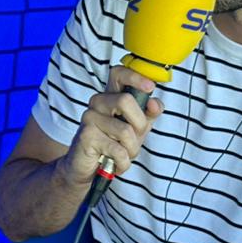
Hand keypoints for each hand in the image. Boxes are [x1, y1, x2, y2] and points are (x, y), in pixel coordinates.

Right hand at [60, 66, 161, 183]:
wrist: (87, 169)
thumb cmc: (113, 145)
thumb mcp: (137, 129)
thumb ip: (148, 114)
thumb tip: (155, 103)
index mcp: (111, 96)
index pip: (118, 73)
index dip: (135, 76)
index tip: (149, 87)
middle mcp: (98, 102)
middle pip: (126, 100)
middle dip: (140, 125)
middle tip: (135, 139)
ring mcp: (90, 118)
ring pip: (125, 130)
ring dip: (132, 149)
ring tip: (124, 154)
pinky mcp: (86, 135)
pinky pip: (118, 150)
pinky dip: (123, 162)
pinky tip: (116, 164)